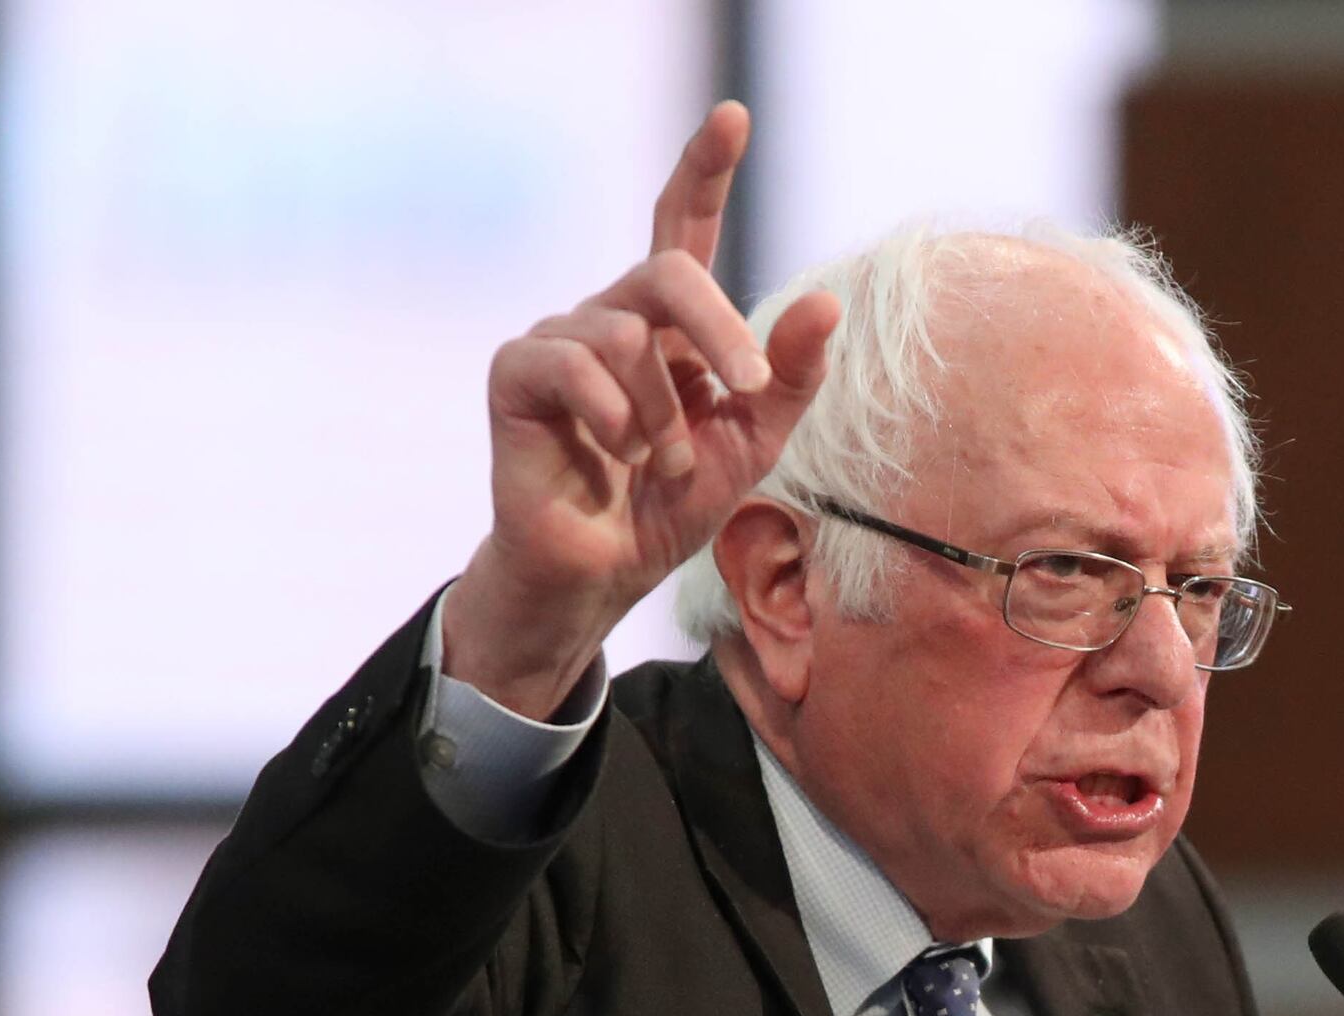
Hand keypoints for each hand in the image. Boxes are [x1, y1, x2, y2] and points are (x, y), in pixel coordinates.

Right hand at [443, 100, 842, 716]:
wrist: (605, 571)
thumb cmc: (671, 501)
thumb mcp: (753, 441)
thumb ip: (790, 376)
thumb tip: (826, 302)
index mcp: (671, 322)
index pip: (682, 223)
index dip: (703, 167)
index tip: (733, 115)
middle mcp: (613, 314)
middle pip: (671, 272)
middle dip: (721, 330)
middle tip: (748, 387)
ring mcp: (560, 336)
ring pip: (628, 336)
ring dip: (661, 414)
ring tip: (659, 460)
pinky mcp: (516, 371)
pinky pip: (573, 363)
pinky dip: (613, 417)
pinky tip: (616, 454)